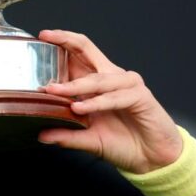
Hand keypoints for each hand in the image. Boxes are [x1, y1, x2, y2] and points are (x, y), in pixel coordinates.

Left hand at [37, 29, 182, 173]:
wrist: (153, 159)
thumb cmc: (123, 142)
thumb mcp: (88, 139)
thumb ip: (66, 135)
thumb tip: (42, 136)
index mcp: (96, 81)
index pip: (77, 53)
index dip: (61, 42)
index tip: (42, 37)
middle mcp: (111, 77)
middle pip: (87, 49)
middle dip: (65, 41)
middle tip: (46, 38)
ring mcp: (126, 84)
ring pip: (97, 78)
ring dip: (74, 85)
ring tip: (53, 91)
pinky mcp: (140, 97)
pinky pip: (114, 97)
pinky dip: (96, 103)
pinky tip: (80, 108)